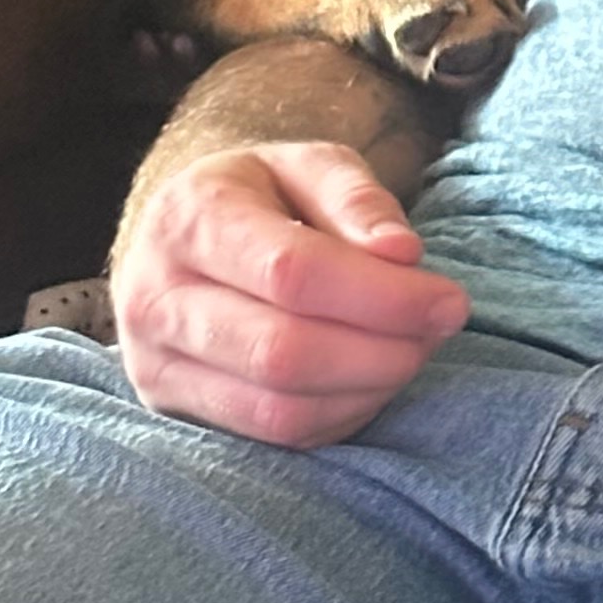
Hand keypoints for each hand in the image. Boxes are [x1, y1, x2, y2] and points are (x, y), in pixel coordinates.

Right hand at [112, 141, 469, 447]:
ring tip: (409, 351)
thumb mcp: (309, 165)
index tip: (450, 301)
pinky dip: (340, 415)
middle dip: (383, 352)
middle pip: (284, 353)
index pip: (291, 273)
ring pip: (278, 409)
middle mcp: (154, 296)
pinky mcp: (172, 410)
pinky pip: (272, 438)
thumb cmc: (262, 197)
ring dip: (367, 389)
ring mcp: (153, 364)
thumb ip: (356, 199)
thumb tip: (402, 253)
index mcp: (190, 218)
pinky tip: (368, 379)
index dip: (382, 298)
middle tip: (438, 331)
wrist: (183, 236)